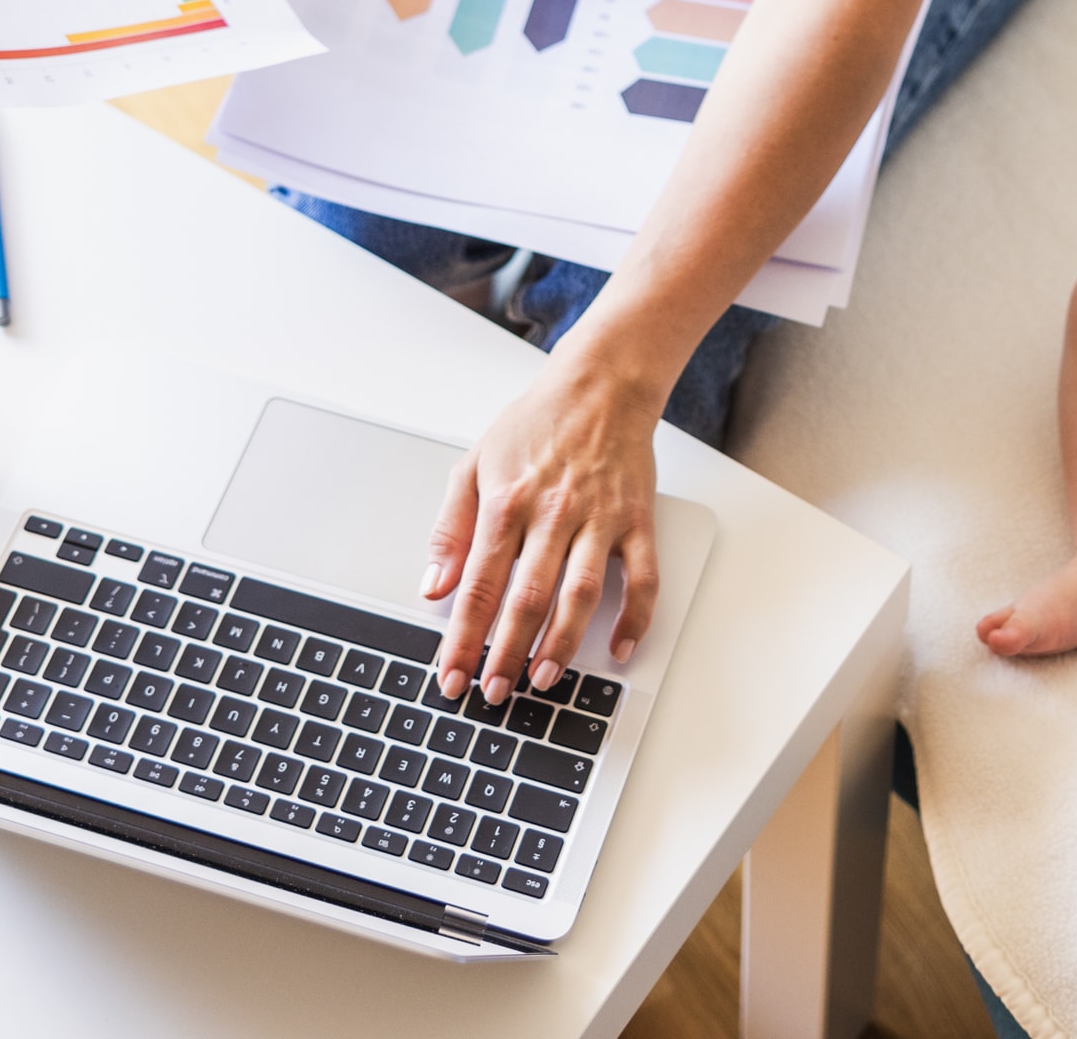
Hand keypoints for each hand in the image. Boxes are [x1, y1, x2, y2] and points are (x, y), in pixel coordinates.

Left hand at [424, 344, 665, 700]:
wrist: (601, 384)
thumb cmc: (536, 424)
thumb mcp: (474, 465)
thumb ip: (451, 528)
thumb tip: (433, 583)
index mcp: (506, 502)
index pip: (479, 584)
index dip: (463, 637)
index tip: (453, 675)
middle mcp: (552, 512)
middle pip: (527, 597)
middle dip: (507, 653)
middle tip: (495, 692)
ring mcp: (599, 518)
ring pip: (581, 593)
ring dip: (561, 642)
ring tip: (544, 679)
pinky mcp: (637, 519)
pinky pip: (643, 577)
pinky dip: (635, 617)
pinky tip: (619, 648)